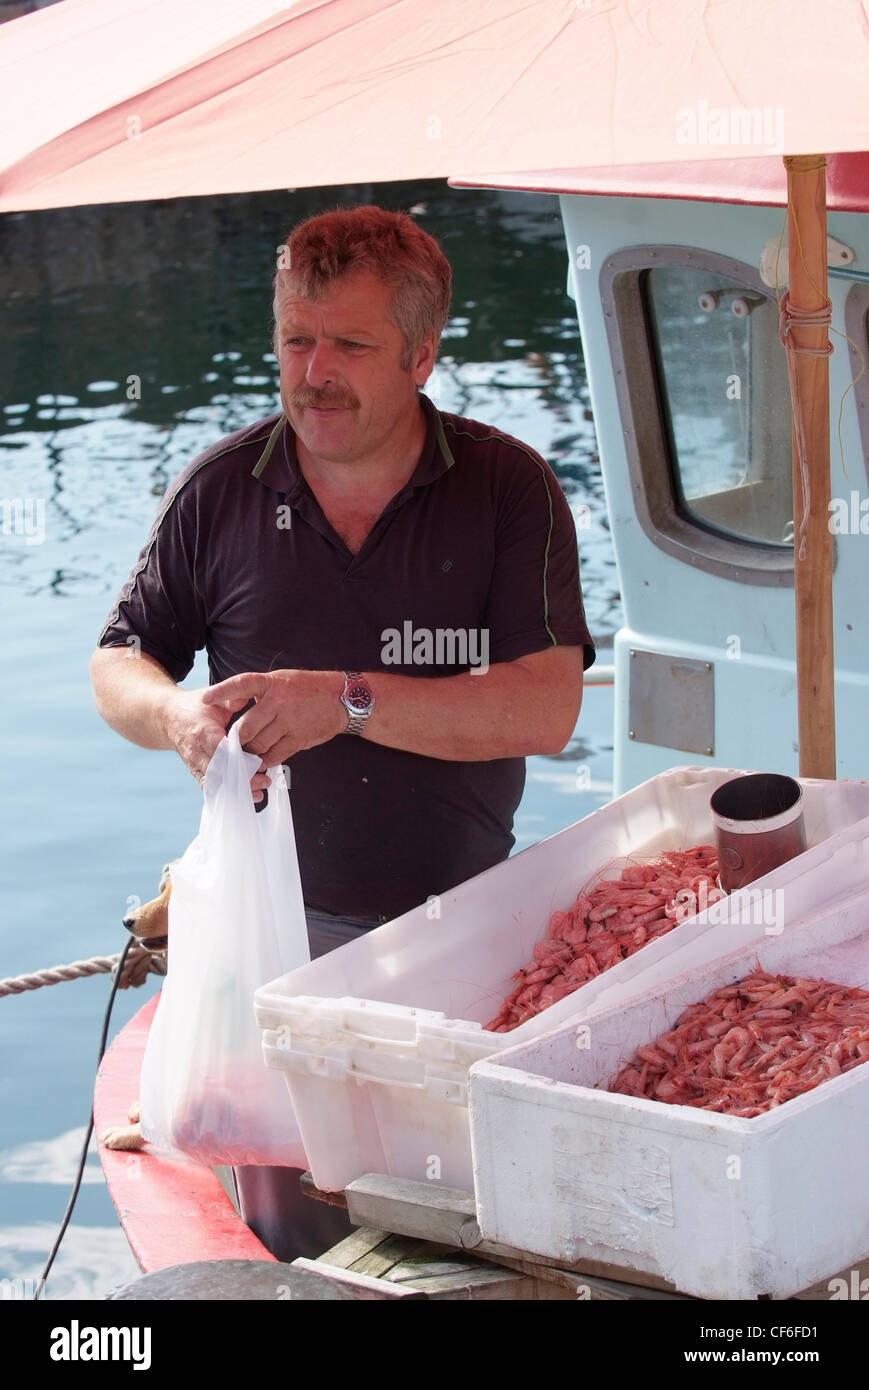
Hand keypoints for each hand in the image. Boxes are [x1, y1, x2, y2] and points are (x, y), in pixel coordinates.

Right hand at [161, 687, 272, 801]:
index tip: (258, 764)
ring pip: (214, 784)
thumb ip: (232, 699)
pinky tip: (245, 798)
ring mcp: (194, 764)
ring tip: (258, 794)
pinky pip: (210, 787)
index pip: (220, 750)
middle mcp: (196, 751)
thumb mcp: (213, 697)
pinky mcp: (195, 771)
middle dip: (241, 780)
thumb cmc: (194, 707)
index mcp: (202, 732)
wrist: (168, 716)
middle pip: (219, 772)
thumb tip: (247, 699)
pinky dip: (226, 794)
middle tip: (264, 781)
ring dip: (236, 791)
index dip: (238, 759)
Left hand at [201, 669, 344, 764]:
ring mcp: (289, 721)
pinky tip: (263, 761)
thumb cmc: (308, 689)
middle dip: (236, 740)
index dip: (222, 692)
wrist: (341, 700)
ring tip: (248, 753)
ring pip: (258, 743)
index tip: (205, 700)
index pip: (242, 684)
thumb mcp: (283, 680)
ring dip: (250, 752)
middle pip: (246, 727)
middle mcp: (279, 702)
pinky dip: (265, 760)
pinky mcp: (298, 738)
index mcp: (272, 684)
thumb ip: (260, 691)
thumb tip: (235, 703)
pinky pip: (274, 755)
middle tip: (232, 745)